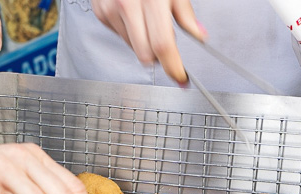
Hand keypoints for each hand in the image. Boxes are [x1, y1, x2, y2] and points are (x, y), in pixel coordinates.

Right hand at [92, 0, 206, 83]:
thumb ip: (185, 13)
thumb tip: (199, 34)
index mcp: (151, 0)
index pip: (163, 45)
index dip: (173, 66)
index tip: (181, 78)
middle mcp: (127, 5)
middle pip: (146, 54)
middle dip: (159, 57)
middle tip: (168, 50)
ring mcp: (110, 10)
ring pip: (133, 48)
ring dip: (144, 43)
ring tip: (148, 21)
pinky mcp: (101, 13)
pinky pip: (120, 36)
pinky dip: (130, 33)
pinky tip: (133, 16)